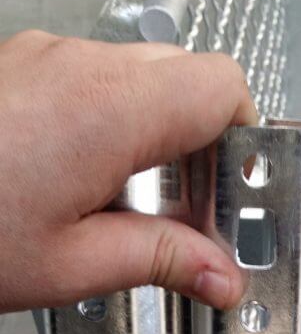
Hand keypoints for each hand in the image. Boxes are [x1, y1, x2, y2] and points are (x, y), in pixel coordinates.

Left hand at [0, 31, 255, 313]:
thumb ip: (159, 261)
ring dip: (155, 136)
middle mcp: (79, 65)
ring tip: (129, 208)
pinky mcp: (23, 67)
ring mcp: (46, 58)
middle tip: (189, 215)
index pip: (222, 89)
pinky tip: (87, 184)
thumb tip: (221, 276)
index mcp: (107, 108)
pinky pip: (94, 80)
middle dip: (202, 146)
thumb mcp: (69, 266)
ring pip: (141, 79)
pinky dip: (111, 124)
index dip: (245, 140)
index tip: (237, 191)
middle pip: (186, 80)